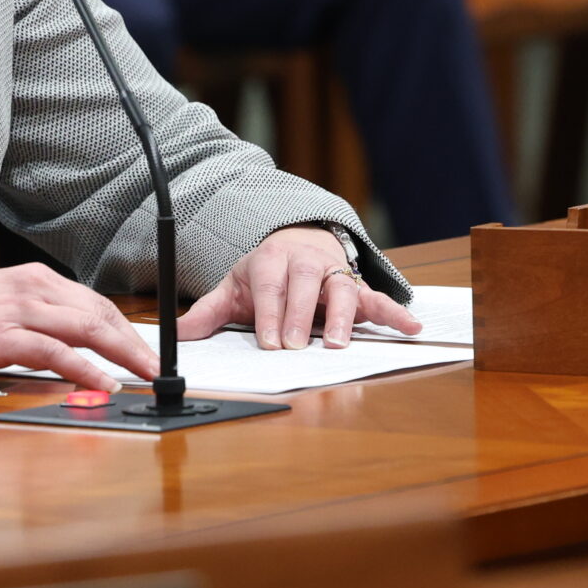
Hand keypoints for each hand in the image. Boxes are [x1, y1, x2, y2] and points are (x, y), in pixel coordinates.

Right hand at [0, 263, 162, 389]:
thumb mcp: (2, 304)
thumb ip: (37, 317)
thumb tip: (74, 344)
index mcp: (34, 279)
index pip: (94, 301)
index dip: (124, 327)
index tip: (141, 347)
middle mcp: (34, 288)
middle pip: (100, 313)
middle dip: (132, 341)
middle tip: (153, 364)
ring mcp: (21, 310)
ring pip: (88, 328)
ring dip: (122, 353)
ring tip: (142, 374)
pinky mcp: (6, 336)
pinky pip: (57, 353)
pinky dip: (86, 369)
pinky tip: (102, 382)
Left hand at [177, 226, 420, 350]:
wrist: (295, 242)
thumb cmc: (265, 274)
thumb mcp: (234, 287)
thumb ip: (208, 312)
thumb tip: (176, 337)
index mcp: (271, 260)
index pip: (269, 285)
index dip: (268, 312)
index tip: (267, 341)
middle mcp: (305, 262)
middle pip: (304, 284)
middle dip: (300, 315)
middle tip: (295, 345)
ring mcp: (333, 272)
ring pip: (341, 288)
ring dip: (343, 315)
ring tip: (340, 344)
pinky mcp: (357, 285)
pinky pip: (378, 297)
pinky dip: (395, 312)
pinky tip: (411, 327)